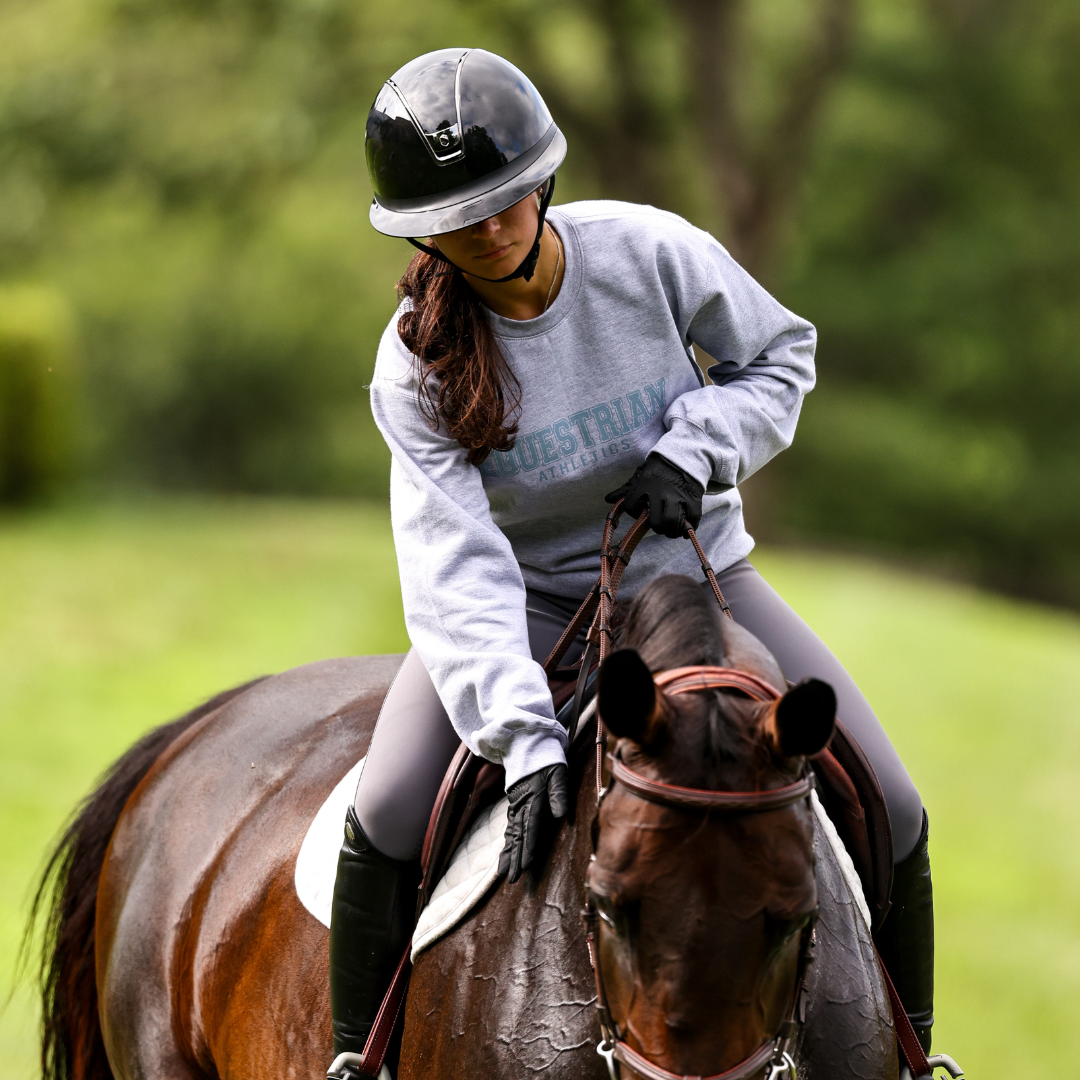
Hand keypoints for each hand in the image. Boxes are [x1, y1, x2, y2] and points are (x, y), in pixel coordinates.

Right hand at [498, 763, 568, 883]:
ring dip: (508, 854)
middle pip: (518, 836)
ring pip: (511, 834)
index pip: (532, 826)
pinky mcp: (514, 805)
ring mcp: (516, 806)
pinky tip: (504, 857)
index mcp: (534, 798)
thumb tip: (562, 814)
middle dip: (515, 859)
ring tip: (504, 874)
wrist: (528, 744)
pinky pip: (509, 828)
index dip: (529, 846)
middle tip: (513, 879)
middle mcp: (522, 805)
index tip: (526, 865)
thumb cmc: (548, 760)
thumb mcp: (558, 772)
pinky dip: (506, 844)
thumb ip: (559, 793)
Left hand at [605, 452, 703, 538]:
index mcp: (644, 486)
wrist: (684, 456)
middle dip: (657, 528)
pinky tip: (686, 527)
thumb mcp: (641, 476)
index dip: (635, 512)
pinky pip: (692, 520)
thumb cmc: (659, 470)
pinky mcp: (693, 499)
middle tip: (660, 527)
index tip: (642, 510)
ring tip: (672, 530)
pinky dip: (690, 528)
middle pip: (655, 522)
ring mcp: (677, 497)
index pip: (632, 508)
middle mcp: (660, 493)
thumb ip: (625, 490)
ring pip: (672, 523)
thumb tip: (608, 499)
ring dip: (672, 531)